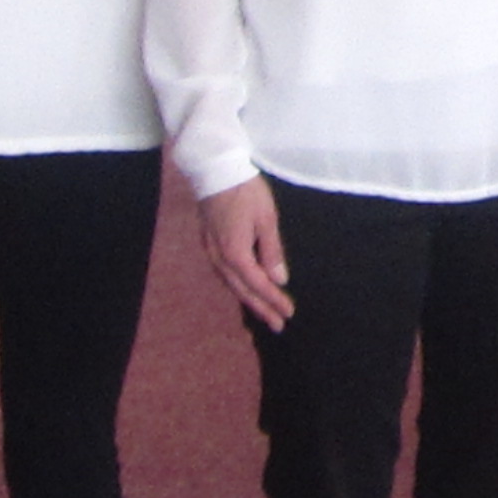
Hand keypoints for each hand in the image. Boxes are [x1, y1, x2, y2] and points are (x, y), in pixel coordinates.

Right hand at [199, 175, 293, 331]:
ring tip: (264, 312)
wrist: (215, 172)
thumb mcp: (266, 219)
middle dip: (261, 309)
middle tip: (278, 325)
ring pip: (232, 285)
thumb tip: (280, 279)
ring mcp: (211, 253)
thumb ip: (272, 251)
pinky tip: (246, 288)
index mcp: (236, 254)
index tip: (288, 314)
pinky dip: (238, 286)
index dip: (274, 301)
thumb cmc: (246, 192)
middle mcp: (220, 260)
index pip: (259, 285)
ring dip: (249, 300)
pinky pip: (225, 275)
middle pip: (243, 291)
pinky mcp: (209, 246)